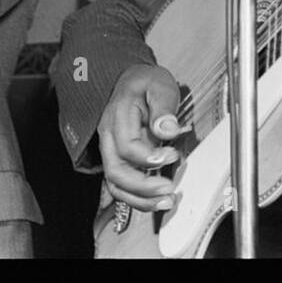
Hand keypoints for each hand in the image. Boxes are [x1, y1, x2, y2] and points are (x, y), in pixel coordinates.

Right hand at [97, 64, 184, 211]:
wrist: (133, 81)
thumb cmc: (146, 83)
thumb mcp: (159, 85)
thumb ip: (164, 107)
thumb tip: (168, 129)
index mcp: (118, 116)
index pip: (126, 146)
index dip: (148, 157)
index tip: (172, 155)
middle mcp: (109, 136)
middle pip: (116, 171)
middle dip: (143, 186)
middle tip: (168, 188)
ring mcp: (111, 150)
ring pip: (115, 183)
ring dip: (140, 198)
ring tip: (166, 201)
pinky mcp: (119, 159)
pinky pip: (121, 185)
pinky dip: (138, 198)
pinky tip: (157, 201)